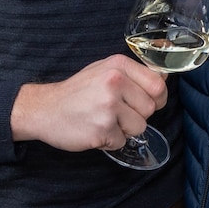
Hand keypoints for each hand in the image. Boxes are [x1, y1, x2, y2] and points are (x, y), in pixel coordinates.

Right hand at [9, 55, 167, 153]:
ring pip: (139, 127)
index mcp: (118, 65)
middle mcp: (115, 82)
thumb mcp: (104, 71)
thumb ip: (133, 74)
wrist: (44, 109)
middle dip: (137, 115)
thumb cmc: (77, 92)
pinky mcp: (102, 130)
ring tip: (103, 120)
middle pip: (150, 108)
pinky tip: (94, 130)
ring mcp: (108, 106)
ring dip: (124, 130)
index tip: (147, 102)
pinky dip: (110, 141)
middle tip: (116, 113)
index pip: (157, 85)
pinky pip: (122, 142)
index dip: (157, 98)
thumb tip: (164, 78)